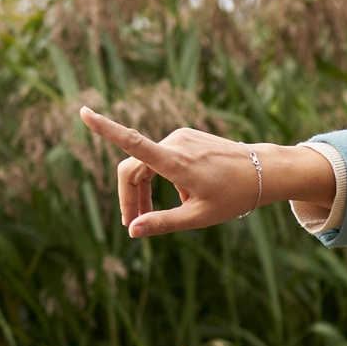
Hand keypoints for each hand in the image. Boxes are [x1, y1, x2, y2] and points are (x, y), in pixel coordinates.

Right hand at [78, 108, 334, 238]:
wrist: (263, 171)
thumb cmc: (233, 197)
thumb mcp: (199, 217)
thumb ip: (163, 223)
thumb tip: (132, 231)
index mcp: (176, 162)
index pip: (134, 144)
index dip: (106, 130)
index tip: (83, 113)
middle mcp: (175, 144)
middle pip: (133, 169)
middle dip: (129, 197)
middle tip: (133, 226)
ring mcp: (180, 137)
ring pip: (146, 165)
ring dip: (144, 191)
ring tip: (153, 217)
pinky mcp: (185, 137)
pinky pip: (161, 159)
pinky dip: (161, 180)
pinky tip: (182, 196)